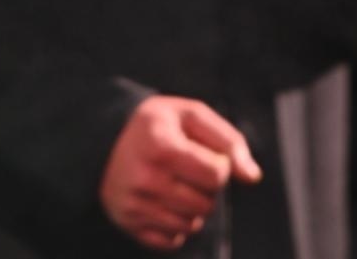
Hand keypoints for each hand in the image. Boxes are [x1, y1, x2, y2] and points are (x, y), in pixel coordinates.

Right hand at [99, 96, 262, 251]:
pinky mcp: (128, 223)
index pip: (217, 174)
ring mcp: (134, 204)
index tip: (204, 156)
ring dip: (193, 208)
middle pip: (206, 203)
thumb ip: (228, 140)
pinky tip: (165, 204)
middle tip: (189, 171)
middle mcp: (145, 178)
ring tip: (177, 186)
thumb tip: (252, 176)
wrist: (103, 139)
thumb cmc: (156, 125)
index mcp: (161, 146)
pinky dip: (176, 226)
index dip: (219, 165)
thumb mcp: (190, 114)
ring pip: (192, 224)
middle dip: (206, 188)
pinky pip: (172, 241)